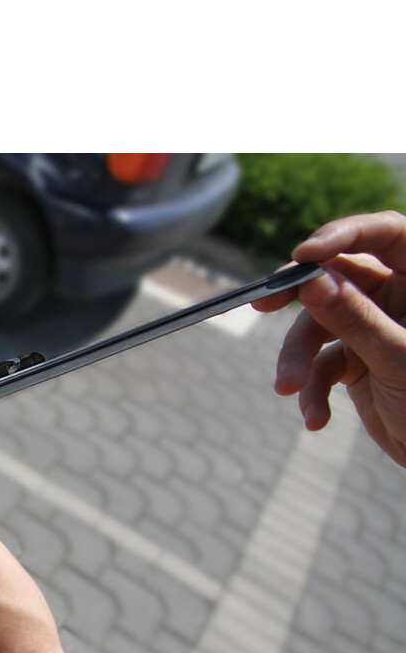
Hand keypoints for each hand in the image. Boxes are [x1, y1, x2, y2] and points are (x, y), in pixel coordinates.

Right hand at [252, 210, 405, 467]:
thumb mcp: (398, 358)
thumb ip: (355, 319)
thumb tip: (314, 281)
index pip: (384, 234)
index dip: (342, 235)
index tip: (302, 256)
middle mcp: (397, 297)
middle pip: (336, 278)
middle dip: (298, 296)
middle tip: (261, 303)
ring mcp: (374, 329)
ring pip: (319, 327)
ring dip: (299, 359)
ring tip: (290, 388)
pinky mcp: (357, 363)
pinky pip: (322, 366)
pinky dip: (314, 392)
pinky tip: (317, 419)